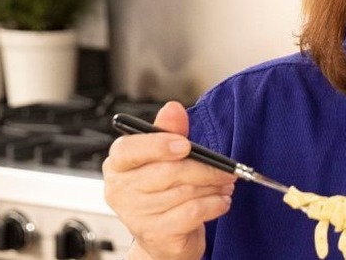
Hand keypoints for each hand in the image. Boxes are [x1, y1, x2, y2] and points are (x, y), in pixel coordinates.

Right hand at [103, 101, 236, 259]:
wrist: (166, 237)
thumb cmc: (165, 192)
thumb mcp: (166, 158)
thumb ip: (169, 132)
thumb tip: (173, 108)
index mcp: (119, 165)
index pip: (128, 150)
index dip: (158, 145)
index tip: (185, 145)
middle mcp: (121, 191)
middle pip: (167, 171)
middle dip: (205, 168)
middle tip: (227, 168)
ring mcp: (136, 216)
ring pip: (185, 191)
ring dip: (213, 186)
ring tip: (225, 183)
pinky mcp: (156, 235)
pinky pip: (192, 212)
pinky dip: (213, 204)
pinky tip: (221, 201)